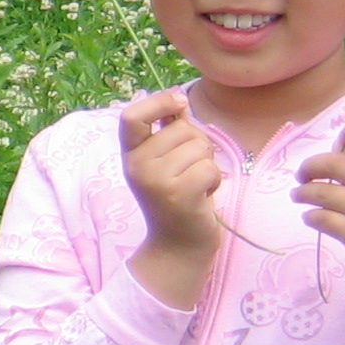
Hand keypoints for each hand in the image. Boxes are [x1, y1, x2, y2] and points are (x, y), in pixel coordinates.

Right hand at [119, 88, 222, 309]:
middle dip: (198, 144)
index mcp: (130, 154)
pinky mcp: (177, 194)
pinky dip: (214, 180)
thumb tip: (179, 97)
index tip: (179, 101)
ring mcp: (155, 180)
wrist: (177, 246)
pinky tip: (203, 196)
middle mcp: (136, 165)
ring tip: (195, 185)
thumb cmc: (177, 198)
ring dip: (208, 164)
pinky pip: (209, 167)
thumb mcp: (165, 162)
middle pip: (182, 128)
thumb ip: (170, 130)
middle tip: (189, 171)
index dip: (158, 101)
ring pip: (200, 146)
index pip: (131, 116)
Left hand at [292, 119, 344, 344]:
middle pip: (335, 162)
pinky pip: (320, 217)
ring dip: (303, 193)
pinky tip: (312, 218)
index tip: (338, 143)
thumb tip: (337, 152)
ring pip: (322, 191)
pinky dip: (310, 216)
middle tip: (302, 176)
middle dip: (310, 167)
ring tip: (300, 196)